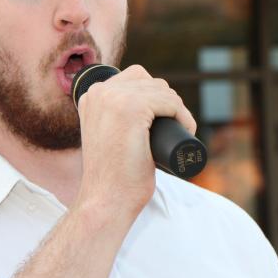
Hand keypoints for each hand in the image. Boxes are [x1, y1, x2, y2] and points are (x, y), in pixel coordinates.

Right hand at [73, 64, 196, 220]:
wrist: (106, 200)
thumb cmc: (112, 176)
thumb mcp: (107, 136)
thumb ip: (113, 122)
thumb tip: (141, 116)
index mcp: (91, 95)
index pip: (135, 77)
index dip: (156, 96)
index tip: (165, 120)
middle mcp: (99, 91)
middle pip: (150, 81)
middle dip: (168, 101)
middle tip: (175, 129)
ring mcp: (114, 98)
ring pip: (162, 91)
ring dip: (178, 109)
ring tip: (181, 132)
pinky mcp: (132, 108)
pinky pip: (170, 101)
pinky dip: (183, 114)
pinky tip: (186, 129)